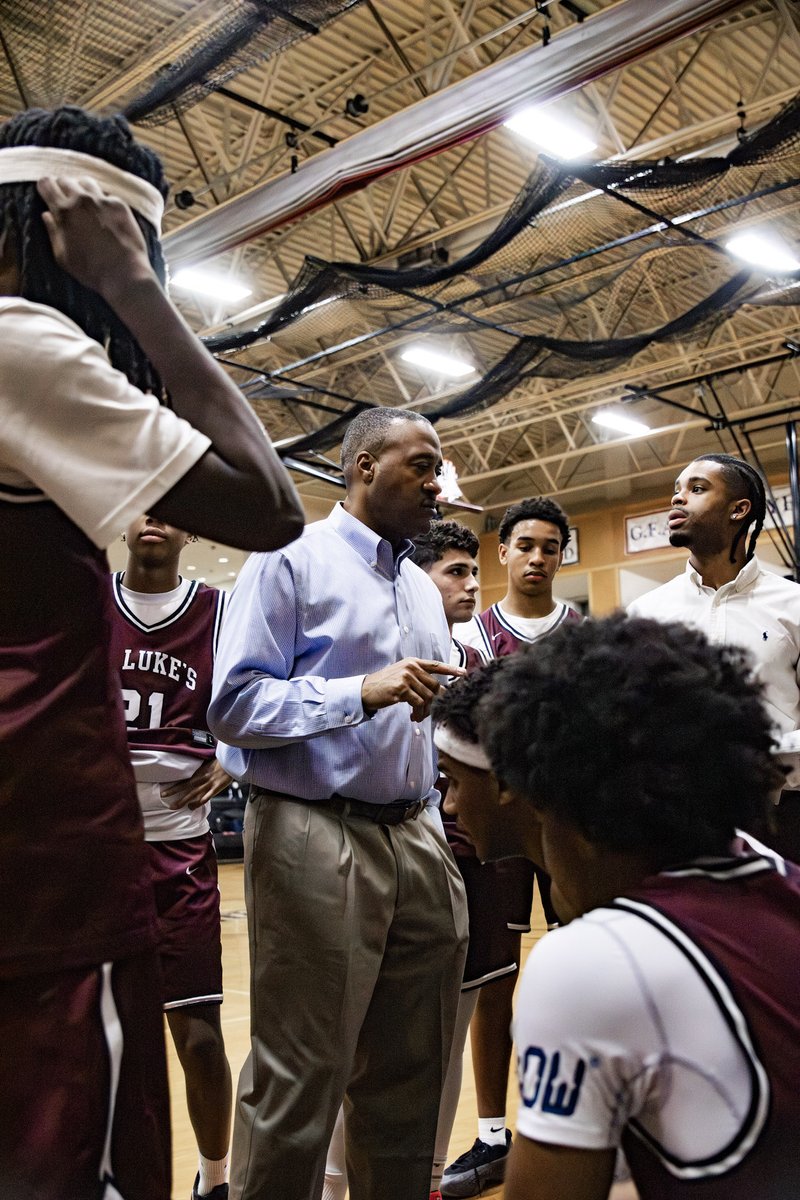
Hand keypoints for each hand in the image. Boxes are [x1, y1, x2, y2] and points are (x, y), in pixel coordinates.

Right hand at [37, 175, 155, 301]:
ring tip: (86, 206)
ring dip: (82, 191)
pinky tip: (105, 216)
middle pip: (65, 180)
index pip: (46, 183)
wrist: (124, 274)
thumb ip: (52, 232)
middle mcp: (82, 200)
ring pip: (86, 182)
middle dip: (63, 189)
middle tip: (67, 203)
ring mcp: (102, 200)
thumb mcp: (62, 256)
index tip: (48, 195)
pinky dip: (102, 202)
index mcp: (64, 211)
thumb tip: (47, 215)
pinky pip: (106, 195)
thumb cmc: (91, 270)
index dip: (46, 188)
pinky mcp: (120, 205)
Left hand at [161, 759, 231, 810]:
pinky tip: (193, 806)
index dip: (172, 788)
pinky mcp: (215, 788)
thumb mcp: (206, 765)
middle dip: (176, 798)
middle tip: (167, 806)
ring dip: (184, 801)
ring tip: (175, 807)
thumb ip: (198, 772)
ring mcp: (207, 785)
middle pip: (185, 790)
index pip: (182, 783)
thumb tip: (190, 775)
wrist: (229, 761)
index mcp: (197, 775)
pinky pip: (206, 796)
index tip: (163, 794)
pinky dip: (199, 802)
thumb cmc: (218, 763)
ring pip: (193, 795)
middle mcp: (200, 780)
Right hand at [362, 658, 465, 722]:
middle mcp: (411, 667)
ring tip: (418, 717)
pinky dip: (418, 713)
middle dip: (435, 702)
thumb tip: (437, 691)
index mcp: (413, 662)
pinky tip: (413, 717)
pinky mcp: (402, 688)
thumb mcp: (402, 676)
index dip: (451, 669)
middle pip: (435, 685)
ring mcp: (406, 677)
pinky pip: (419, 703)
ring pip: (428, 696)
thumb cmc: (385, 686)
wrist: (366, 691)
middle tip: (429, 712)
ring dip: (425, 711)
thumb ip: (418, 679)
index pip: (436, 665)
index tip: (464, 673)